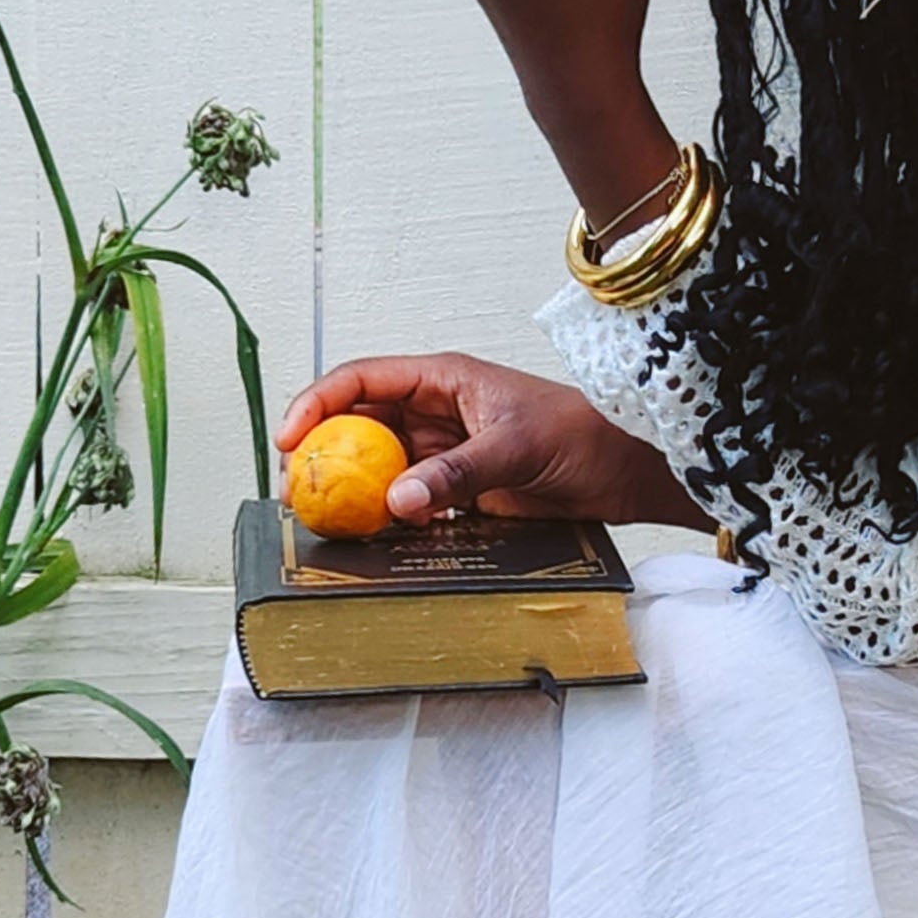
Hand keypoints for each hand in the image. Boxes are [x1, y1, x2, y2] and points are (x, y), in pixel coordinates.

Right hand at [276, 355, 709, 527]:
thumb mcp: (517, 447)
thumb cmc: (583, 436)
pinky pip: (407, 500)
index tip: (289, 441)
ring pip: (377, 466)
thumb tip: (397, 500)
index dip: (317, 404)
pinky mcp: (458, 489)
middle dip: (322, 454)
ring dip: (350, 491)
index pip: (362, 379)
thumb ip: (457, 472)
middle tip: (298, 494)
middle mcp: (435, 411)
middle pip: (358, 425)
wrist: (627, 472)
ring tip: (324, 522)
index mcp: (443, 378)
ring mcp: (445, 451)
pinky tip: (371, 540)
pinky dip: (385, 517)